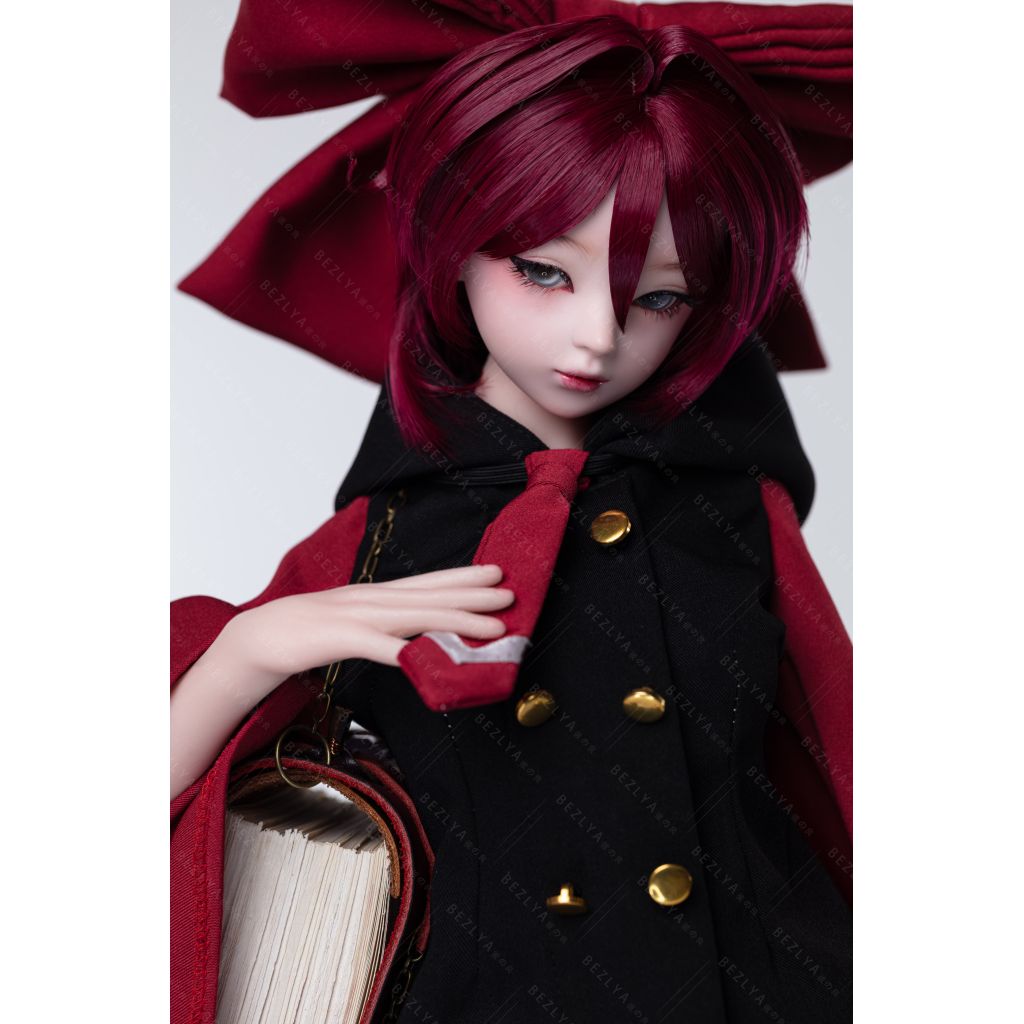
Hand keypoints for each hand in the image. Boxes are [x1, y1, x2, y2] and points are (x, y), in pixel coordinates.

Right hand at [222, 563, 514, 684]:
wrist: (253, 639)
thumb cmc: (305, 635)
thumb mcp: (352, 625)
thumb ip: (384, 628)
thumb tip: (416, 638)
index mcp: (375, 596)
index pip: (427, 583)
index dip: (463, 577)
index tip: (497, 572)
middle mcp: (370, 600)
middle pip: (430, 596)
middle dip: (472, 595)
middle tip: (511, 594)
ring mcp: (353, 617)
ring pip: (414, 617)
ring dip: (456, 621)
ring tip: (492, 628)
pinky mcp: (335, 638)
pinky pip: (375, 646)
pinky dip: (401, 651)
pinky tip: (427, 655)